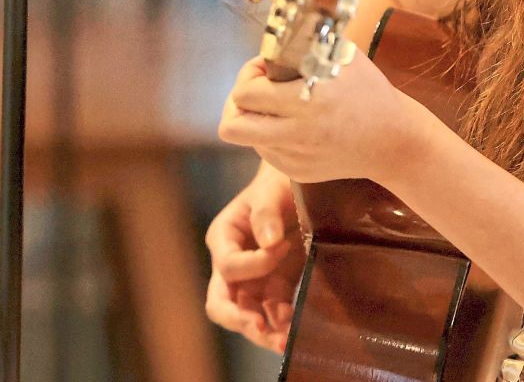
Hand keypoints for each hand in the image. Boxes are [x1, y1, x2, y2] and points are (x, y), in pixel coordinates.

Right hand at [204, 164, 305, 353]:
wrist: (301, 184)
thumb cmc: (279, 181)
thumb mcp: (271, 190)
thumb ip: (266, 212)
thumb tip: (268, 241)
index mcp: (224, 237)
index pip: (228, 266)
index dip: (254, 264)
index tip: (284, 246)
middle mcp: (233, 263)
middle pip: (222, 303)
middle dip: (240, 320)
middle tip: (262, 329)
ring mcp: (254, 279)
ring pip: (248, 316)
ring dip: (265, 332)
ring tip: (286, 343)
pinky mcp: (278, 286)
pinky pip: (274, 313)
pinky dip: (283, 324)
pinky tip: (297, 331)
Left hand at [218, 52, 420, 186]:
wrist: (396, 141)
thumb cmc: (369, 90)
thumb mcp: (342, 56)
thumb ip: (307, 39)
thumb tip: (279, 5)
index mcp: (307, 100)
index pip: (245, 93)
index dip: (248, 75)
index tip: (265, 68)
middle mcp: (298, 133)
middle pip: (231, 126)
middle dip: (237, 104)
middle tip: (256, 92)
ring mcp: (297, 157)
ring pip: (247, 140)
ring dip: (255, 120)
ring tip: (278, 107)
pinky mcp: (300, 173)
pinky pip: (267, 154)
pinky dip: (271, 138)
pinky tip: (293, 125)